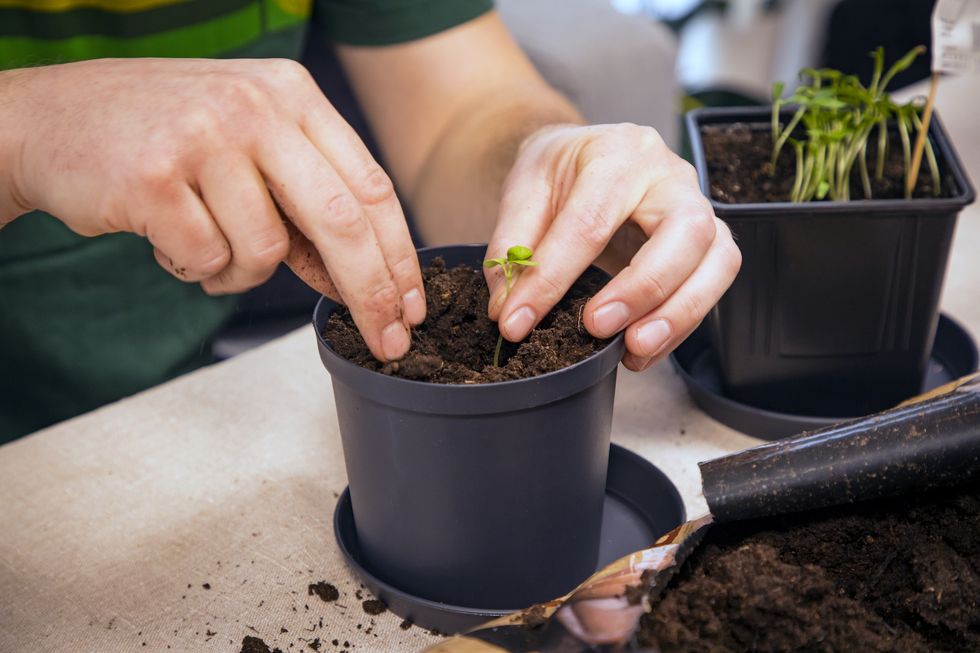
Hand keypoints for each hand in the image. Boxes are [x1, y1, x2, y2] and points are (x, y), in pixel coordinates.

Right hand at [0, 58, 424, 360]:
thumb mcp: (248, 151)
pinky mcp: (155, 177)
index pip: (369, 186)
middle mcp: (255, 107)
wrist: (49, 118)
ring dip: (240, 272)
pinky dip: (195, 268)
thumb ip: (303, 206)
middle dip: (370, 292)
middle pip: (341, 220)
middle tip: (387, 340)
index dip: (398, 255)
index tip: (412, 305)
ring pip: (266, 250)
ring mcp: (204, 137)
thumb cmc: (161, 138)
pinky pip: (208, 260)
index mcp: (291, 95)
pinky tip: (168, 238)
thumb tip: (355, 276)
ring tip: (204, 242)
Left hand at [486, 123, 740, 370]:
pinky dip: (680, 325)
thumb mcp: (524, 190)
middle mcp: (671, 176)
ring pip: (717, 261)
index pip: (590, 220)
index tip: (516, 322)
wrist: (586, 155)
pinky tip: (640, 350)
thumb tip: (506, 305)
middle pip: (684, 231)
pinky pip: (714, 284)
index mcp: (617, 153)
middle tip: (595, 328)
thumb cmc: (559, 172)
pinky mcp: (710, 242)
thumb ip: (512, 245)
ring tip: (632, 349)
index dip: (551, 278)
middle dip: (642, 288)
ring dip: (677, 314)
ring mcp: (700, 207)